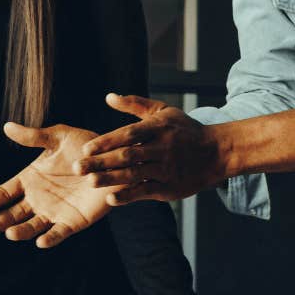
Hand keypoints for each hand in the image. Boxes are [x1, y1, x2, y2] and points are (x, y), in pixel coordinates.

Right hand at [0, 123, 110, 248]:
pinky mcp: (74, 221)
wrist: (114, 158)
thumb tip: (7, 127)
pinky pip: (59, 232)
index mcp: (30, 179)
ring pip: (32, 226)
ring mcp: (55, 211)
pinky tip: (40, 242)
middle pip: (13, 214)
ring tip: (9, 233)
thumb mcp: (58, 138)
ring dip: (20, 231)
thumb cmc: (84, 145)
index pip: (5, 193)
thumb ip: (33, 137)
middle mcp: (39, 198)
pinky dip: (50, 239)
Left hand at [79, 94, 229, 206]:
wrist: (217, 152)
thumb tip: (108, 97)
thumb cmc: (185, 130)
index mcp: (158, 128)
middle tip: (77, 168)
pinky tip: (111, 198)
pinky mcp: (170, 187)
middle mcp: (162, 148)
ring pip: (135, 175)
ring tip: (90, 182)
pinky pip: (146, 192)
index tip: (86, 149)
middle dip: (101, 162)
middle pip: (127, 156)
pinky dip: (128, 196)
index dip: (106, 142)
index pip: (128, 134)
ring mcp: (166, 169)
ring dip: (110, 179)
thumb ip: (135, 104)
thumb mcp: (163, 112)